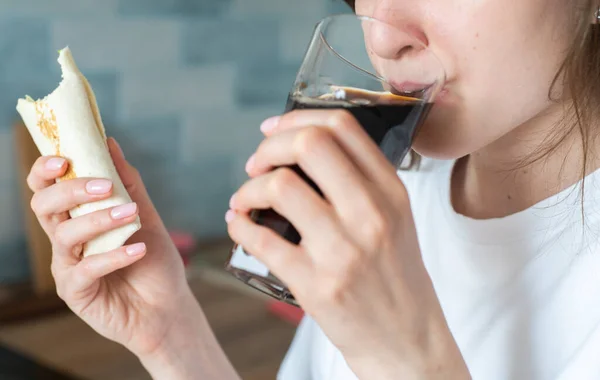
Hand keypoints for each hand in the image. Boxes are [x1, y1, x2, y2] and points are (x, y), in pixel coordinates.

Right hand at [27, 138, 190, 357]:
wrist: (168, 306)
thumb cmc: (154, 261)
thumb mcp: (145, 215)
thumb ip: (127, 182)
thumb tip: (109, 141)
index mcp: (77, 217)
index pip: (47, 188)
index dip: (46, 170)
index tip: (66, 158)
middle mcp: (66, 240)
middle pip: (44, 206)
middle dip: (70, 190)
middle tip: (105, 186)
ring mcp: (68, 267)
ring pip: (63, 236)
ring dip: (99, 220)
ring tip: (132, 215)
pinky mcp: (76, 293)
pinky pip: (84, 270)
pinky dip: (112, 255)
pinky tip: (137, 249)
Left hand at [227, 111, 469, 378]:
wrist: (406, 339)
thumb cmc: (394, 275)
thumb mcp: (395, 218)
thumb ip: (359, 182)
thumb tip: (299, 149)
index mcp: (391, 191)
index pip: (342, 126)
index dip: (296, 118)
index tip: (272, 129)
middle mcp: (371, 214)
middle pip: (309, 144)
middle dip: (269, 147)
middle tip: (256, 165)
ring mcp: (344, 250)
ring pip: (280, 187)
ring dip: (248, 190)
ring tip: (245, 201)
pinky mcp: (316, 285)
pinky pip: (261, 240)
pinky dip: (239, 227)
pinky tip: (240, 226)